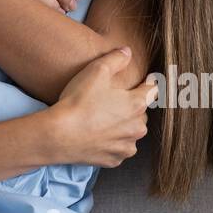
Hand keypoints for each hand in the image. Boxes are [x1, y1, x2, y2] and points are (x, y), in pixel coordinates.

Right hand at [48, 47, 157, 167]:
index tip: (145, 81)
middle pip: (141, 113)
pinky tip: (97, 134)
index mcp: (136, 104)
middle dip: (130, 106)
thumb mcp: (96, 71)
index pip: (153, 90)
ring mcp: (126, 146)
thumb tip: (128, 52)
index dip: (148, 83)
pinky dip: (111, 142)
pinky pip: (118, 148)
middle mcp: (137, 128)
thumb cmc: (78, 102)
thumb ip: (116, 58)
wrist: (59, 135)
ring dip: (122, 126)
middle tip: (111, 101)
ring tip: (102, 119)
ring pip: (131, 132)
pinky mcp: (114, 160)